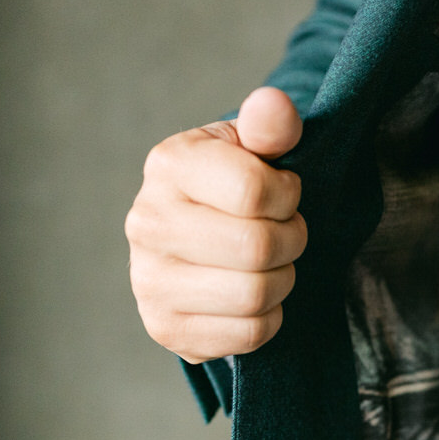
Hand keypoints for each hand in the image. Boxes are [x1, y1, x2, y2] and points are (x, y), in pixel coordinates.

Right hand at [126, 86, 305, 362]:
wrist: (202, 239)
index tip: (283, 193)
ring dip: (283, 281)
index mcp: (168, 165)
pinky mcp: (165, 328)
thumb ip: (271, 126)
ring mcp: (149, 281)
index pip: (255, 191)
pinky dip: (268, 318)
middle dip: (292, 240)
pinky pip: (249, 334)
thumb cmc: (235, 187)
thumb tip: (275, 105)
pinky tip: (252, 296)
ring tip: (270, 263)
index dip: (288, 195)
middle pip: (258, 248)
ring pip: (256, 294)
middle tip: (285, 232)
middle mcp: (146, 222)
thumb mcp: (254, 148)